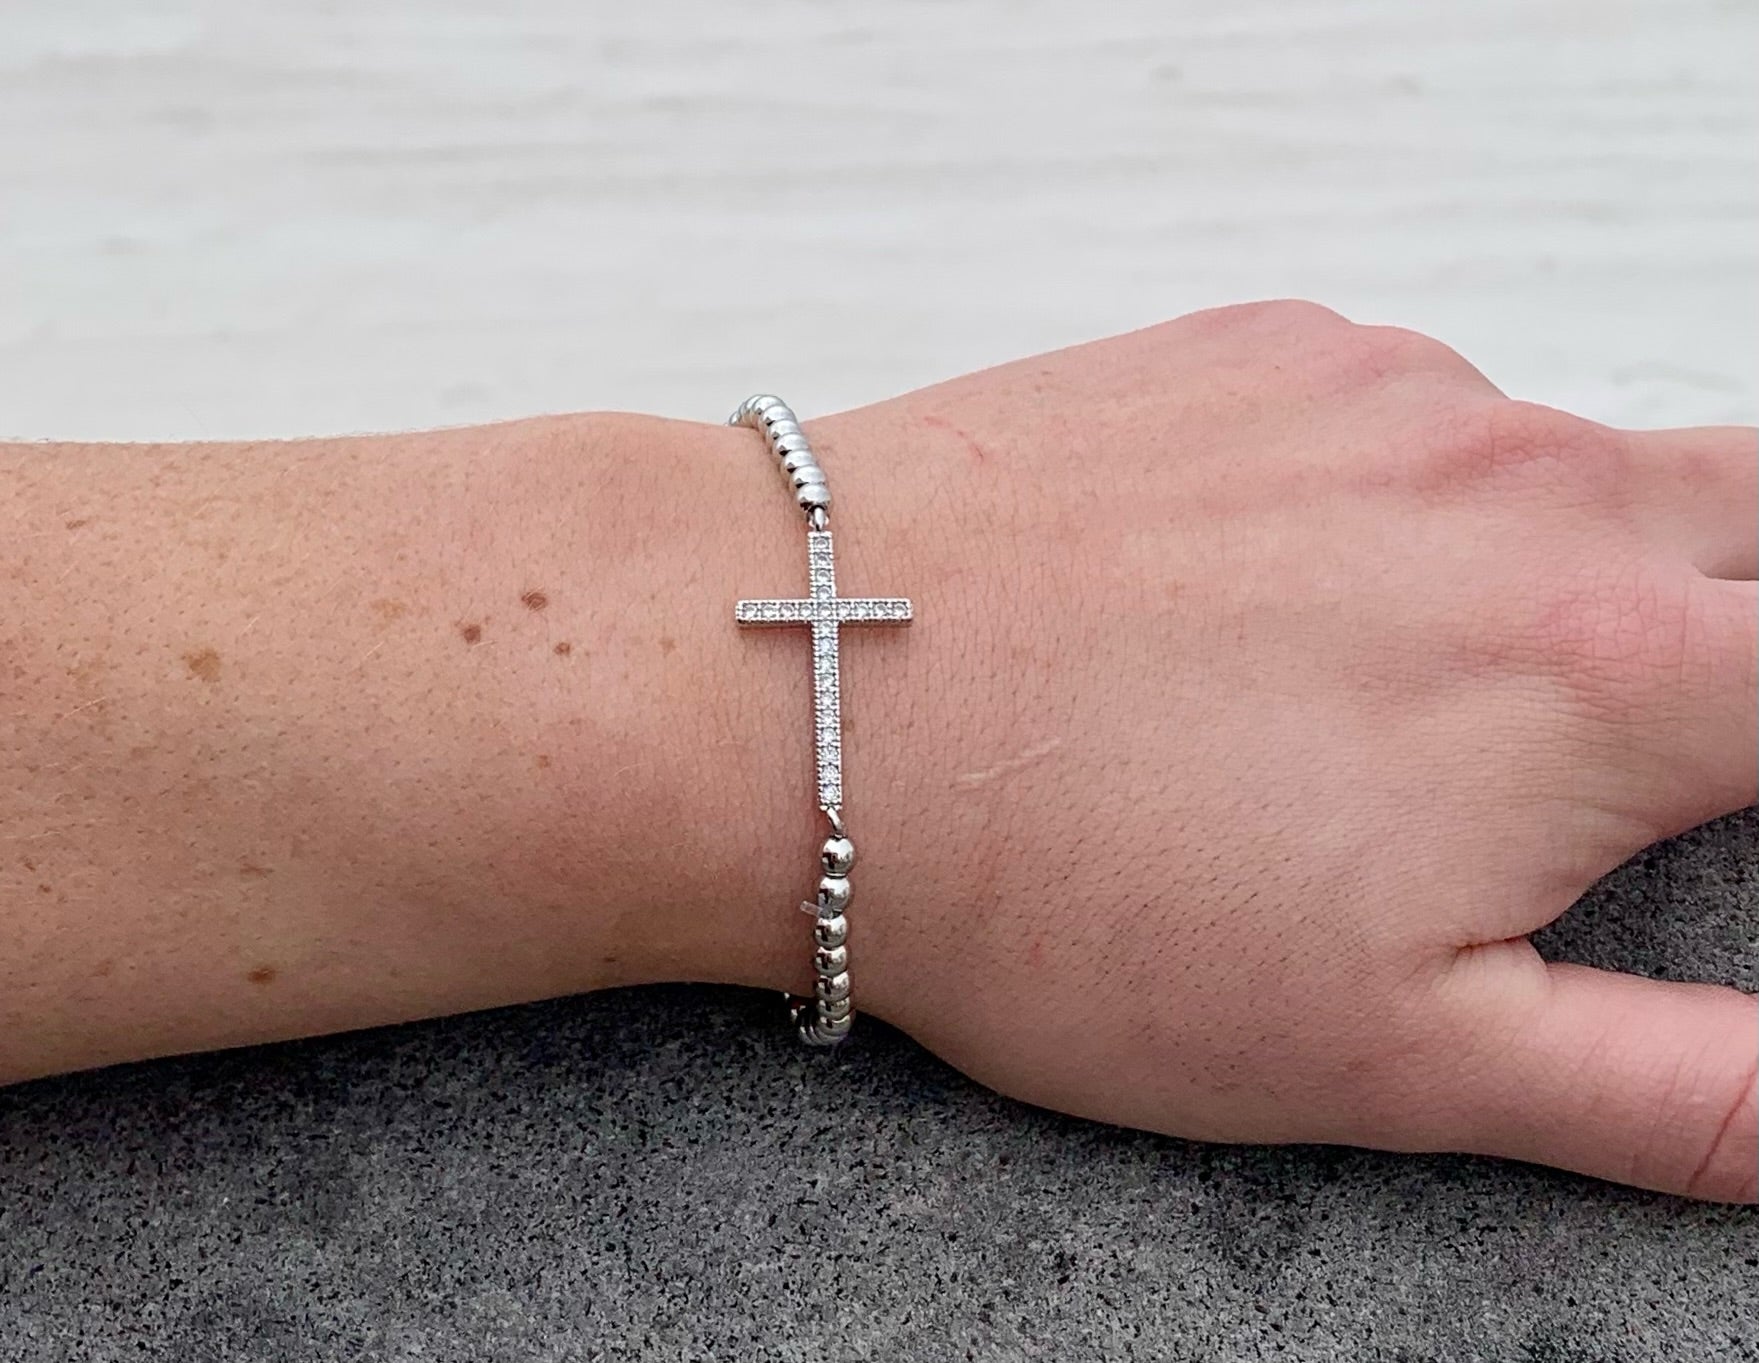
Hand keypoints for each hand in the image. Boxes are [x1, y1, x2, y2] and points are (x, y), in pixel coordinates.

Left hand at [815, 302, 1756, 1199]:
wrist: (810, 685)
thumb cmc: (1068, 886)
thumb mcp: (1392, 1052)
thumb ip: (1663, 1082)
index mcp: (1608, 667)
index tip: (1716, 794)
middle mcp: (1527, 482)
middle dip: (1736, 623)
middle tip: (1615, 731)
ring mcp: (1386, 393)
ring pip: (1569, 458)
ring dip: (1550, 559)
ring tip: (1386, 688)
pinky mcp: (1259, 351)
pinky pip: (1402, 407)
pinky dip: (1390, 492)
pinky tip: (1254, 591)